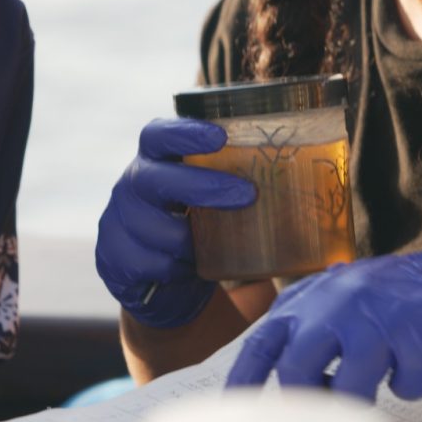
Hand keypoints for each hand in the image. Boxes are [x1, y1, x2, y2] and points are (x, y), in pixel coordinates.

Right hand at [95, 118, 255, 328]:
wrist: (164, 287)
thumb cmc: (198, 231)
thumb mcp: (212, 203)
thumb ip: (238, 185)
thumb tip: (308, 178)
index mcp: (153, 162)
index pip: (156, 135)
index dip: (184, 134)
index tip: (220, 137)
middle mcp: (129, 187)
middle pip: (154, 179)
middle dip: (201, 187)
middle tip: (246, 195)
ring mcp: (115, 223)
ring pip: (155, 229)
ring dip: (190, 240)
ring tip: (208, 248)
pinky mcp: (112, 260)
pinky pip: (148, 264)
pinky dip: (174, 269)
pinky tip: (185, 270)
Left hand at [225, 249, 421, 400]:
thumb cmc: (375, 305)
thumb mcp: (326, 304)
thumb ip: (295, 335)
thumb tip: (261, 397)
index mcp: (305, 304)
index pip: (261, 345)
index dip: (243, 384)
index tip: (235, 416)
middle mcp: (335, 307)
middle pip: (298, 371)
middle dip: (304, 405)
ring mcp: (377, 320)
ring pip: (351, 388)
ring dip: (357, 403)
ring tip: (366, 401)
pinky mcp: (419, 335)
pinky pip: (405, 387)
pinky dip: (408, 389)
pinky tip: (411, 372)